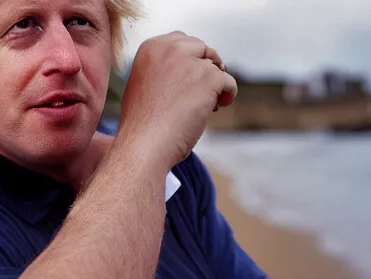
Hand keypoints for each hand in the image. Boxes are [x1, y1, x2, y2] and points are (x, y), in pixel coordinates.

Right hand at [118, 31, 237, 167]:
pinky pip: (229, 83)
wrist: (143, 145)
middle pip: (202, 49)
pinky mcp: (209, 77)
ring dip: (213, 87)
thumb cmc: (141, 125)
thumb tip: (188, 72)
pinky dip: (226, 96)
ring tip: (200, 108)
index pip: (181, 41)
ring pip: (215, 68)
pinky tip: (213, 110)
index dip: (189, 60)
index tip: (188, 79)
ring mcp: (190, 61)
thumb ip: (162, 71)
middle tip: (201, 92)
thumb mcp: (143, 86)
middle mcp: (169, 48)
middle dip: (205, 69)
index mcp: (150, 48)